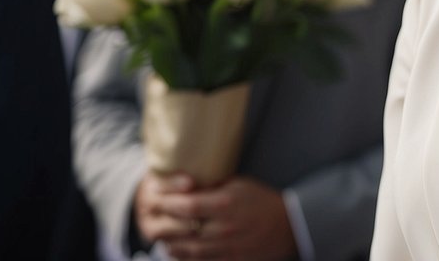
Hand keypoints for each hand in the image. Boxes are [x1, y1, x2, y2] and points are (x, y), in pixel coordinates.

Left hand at [134, 171, 296, 259]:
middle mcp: (223, 228)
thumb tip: (186, 185)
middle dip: (161, 221)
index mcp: (226, 204)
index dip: (166, 201)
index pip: (185, 205)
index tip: (155, 196)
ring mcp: (225, 248)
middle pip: (181, 229)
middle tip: (150, 214)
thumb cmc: (263, 201)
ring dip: (168, 242)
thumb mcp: (240, 185)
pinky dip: (183, 257)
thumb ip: (213, 187)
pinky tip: (176, 249)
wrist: (288, 226)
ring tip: (159, 234)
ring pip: (185, 250)